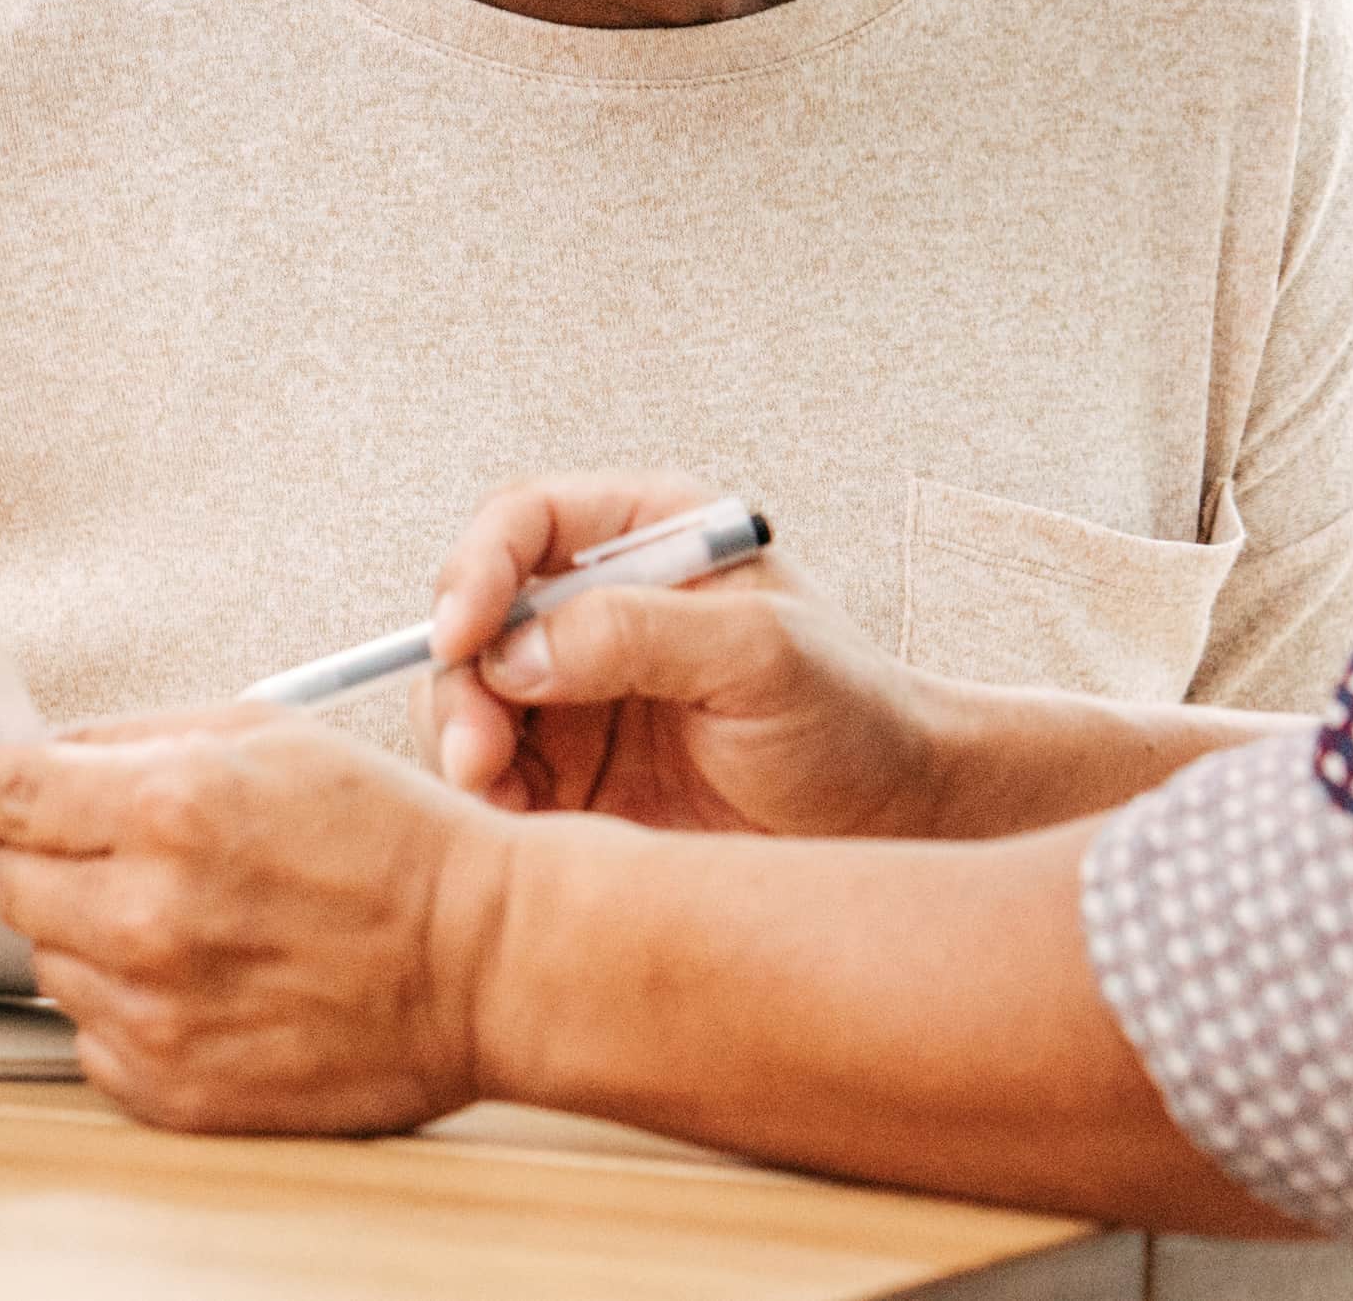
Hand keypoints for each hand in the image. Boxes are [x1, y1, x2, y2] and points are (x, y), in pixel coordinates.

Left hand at [0, 708, 514, 1136]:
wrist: (483, 963)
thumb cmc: (392, 843)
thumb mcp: (267, 737)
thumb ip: (138, 739)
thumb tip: (47, 755)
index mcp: (166, 810)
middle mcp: (146, 914)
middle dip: (3, 853)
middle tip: (62, 844)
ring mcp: (154, 1011)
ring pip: (43, 958)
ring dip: (81, 928)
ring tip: (183, 913)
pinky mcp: (173, 1087)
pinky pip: (90, 1035)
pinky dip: (120, 1003)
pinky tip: (197, 978)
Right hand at [416, 472, 956, 840]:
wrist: (893, 827)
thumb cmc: (851, 717)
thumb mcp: (763, 655)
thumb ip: (640, 632)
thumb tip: (513, 649)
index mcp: (645, 537)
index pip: (522, 522)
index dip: (477, 570)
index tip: (464, 637)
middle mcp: (593, 605)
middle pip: (474, 615)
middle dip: (459, 680)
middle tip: (477, 755)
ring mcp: (574, 691)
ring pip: (464, 697)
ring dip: (462, 744)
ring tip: (501, 798)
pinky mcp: (568, 773)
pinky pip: (490, 775)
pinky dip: (486, 800)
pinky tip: (523, 831)